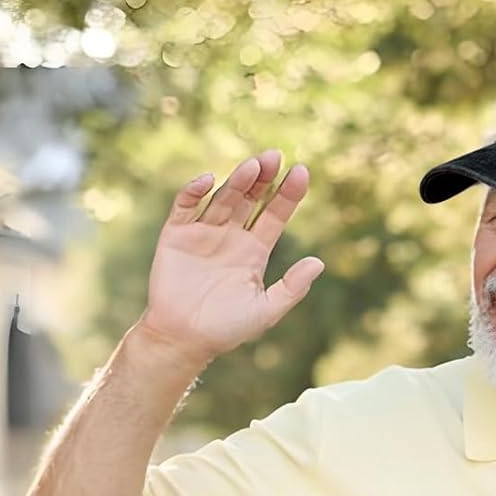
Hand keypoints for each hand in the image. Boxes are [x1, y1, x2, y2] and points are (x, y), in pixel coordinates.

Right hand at [139, 151, 321, 368]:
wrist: (184, 339)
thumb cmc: (227, 329)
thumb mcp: (266, 310)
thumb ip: (292, 288)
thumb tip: (319, 263)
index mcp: (255, 251)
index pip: (274, 215)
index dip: (288, 195)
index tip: (302, 172)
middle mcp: (231, 236)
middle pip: (251, 199)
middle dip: (264, 178)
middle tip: (276, 156)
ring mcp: (203, 232)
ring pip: (223, 198)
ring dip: (237, 180)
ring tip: (254, 166)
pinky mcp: (176, 235)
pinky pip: (185, 207)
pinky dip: (194, 192)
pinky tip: (208, 180)